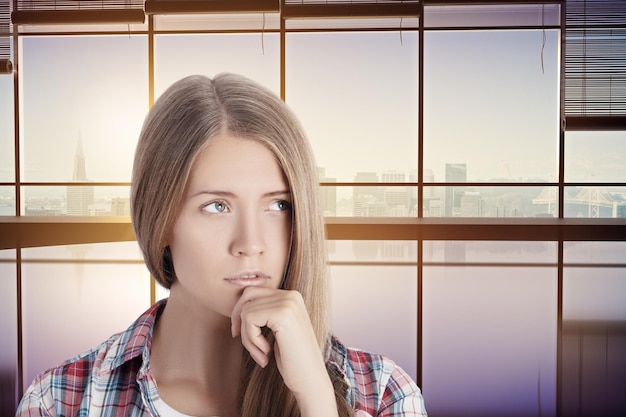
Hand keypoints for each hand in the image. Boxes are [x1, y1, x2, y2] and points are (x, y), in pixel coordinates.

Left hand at [230, 287, 337, 415]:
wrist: (310, 379)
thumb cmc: (292, 359)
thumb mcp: (277, 329)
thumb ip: (265, 312)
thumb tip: (238, 304)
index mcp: (292, 296)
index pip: (253, 292)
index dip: (241, 313)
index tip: (241, 335)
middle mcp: (291, 295)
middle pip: (247, 295)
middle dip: (239, 319)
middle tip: (245, 342)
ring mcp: (288, 303)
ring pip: (246, 310)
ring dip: (247, 337)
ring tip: (260, 354)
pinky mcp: (282, 315)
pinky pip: (249, 319)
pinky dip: (251, 340)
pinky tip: (265, 353)